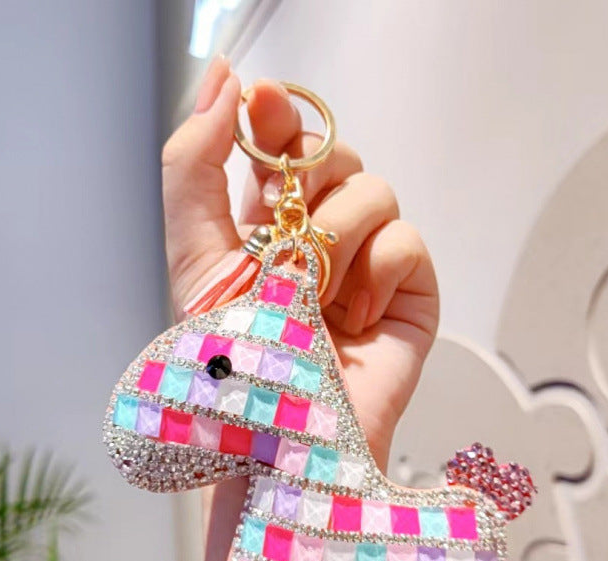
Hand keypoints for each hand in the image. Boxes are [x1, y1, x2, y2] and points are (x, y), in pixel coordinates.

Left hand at [162, 57, 438, 466]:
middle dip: (309, 179)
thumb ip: (196, 166)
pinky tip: (357, 317)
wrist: (285, 436)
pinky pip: (409, 238)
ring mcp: (368, 264)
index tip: (263, 101)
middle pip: (334, 153)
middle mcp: (320, 238)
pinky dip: (379, 272)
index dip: (277, 116)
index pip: (281, 145)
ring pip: (374, 189)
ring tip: (316, 299)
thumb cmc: (237, 358)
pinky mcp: (411, 292)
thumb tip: (227, 78)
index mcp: (267, 226)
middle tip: (287, 227)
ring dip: (337, 240)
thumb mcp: (196, 255)